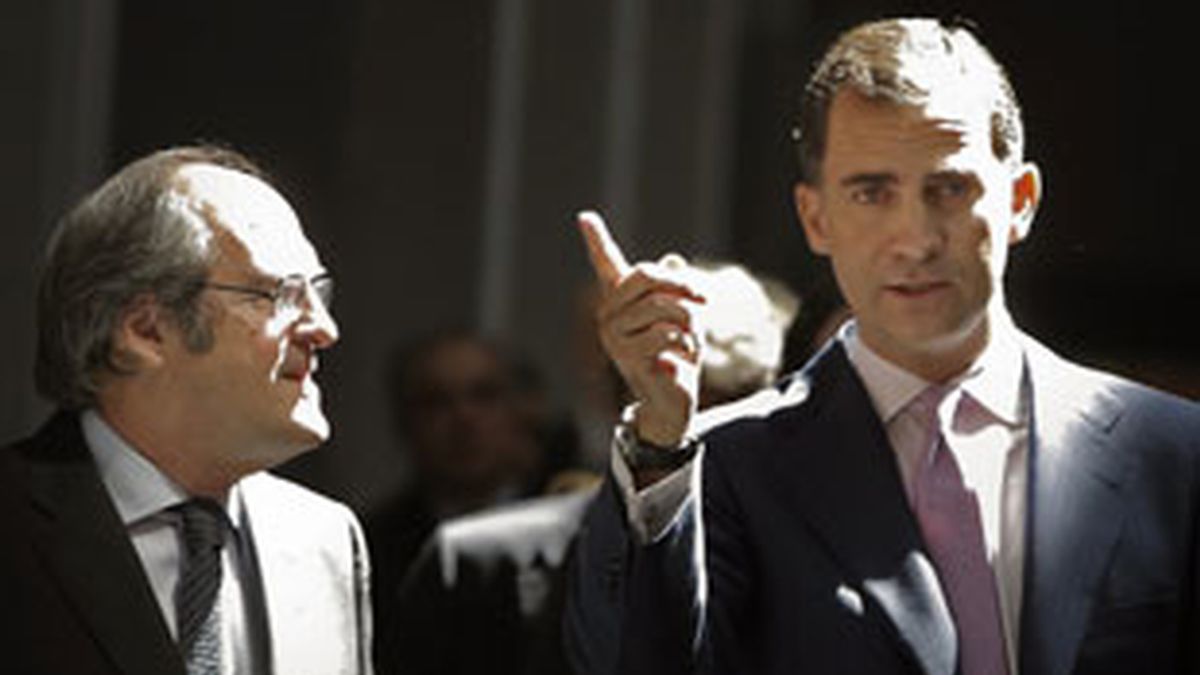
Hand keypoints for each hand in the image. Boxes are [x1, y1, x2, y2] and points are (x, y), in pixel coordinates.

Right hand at [577, 210, 705, 448]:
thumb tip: (672, 259)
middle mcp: (610, 316)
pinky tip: (681, 358)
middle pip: (647, 276)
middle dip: (683, 285)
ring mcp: (615, 336)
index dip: (596, 239)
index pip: (605, 265)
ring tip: (690, 340)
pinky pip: (668, 333)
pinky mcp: (628, 356)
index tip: (584, 216)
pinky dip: (687, 343)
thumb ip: (676, 291)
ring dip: (690, 322)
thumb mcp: (684, 317)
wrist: (673, 400)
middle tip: (704, 301)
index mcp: (621, 302)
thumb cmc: (676, 356)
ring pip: (664, 306)